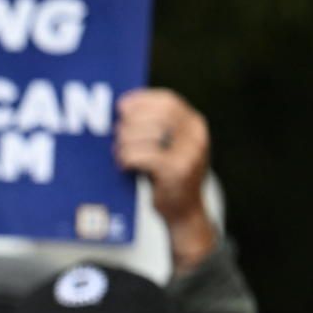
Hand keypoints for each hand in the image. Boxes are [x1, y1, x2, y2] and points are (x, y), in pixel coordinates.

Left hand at [113, 89, 215, 269]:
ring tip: (118, 151)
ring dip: (125, 142)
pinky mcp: (176, 171)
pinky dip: (128, 158)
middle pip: (156, 115)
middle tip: (116, 132)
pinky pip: (143, 156)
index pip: (168, 101)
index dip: (142, 100)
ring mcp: (189, 153)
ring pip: (147, 134)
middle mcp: (196, 136)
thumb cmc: (168, 175)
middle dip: (131, 122)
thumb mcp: (168, 146)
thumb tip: (123, 108)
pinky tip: (124, 165)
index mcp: (195, 125)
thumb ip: (155, 127)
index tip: (121, 105)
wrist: (184, 212)